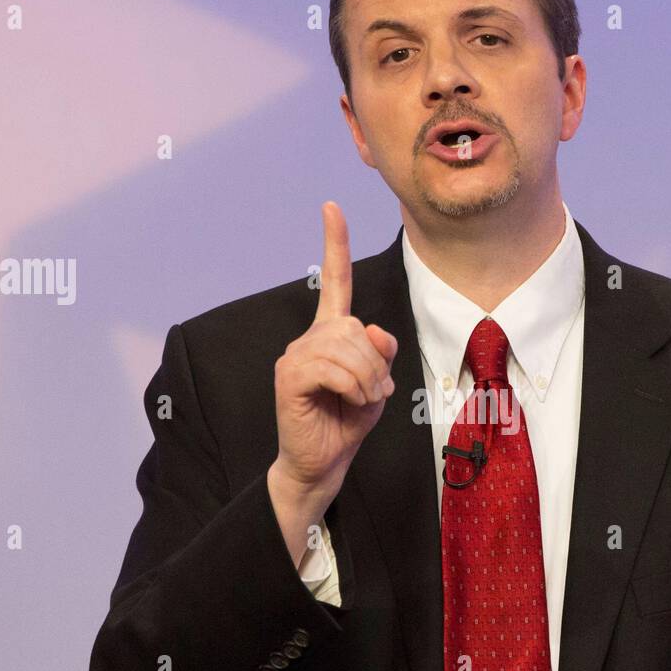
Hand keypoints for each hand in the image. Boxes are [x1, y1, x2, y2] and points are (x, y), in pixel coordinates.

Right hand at [271, 201, 397, 493]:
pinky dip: (352, 387)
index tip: (331, 207)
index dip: (334, 244)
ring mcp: (295, 355)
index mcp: (331, 333)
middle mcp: (310, 338)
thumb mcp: (379, 385)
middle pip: (355, 326)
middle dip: (376, 364)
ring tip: (362, 400)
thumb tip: (375, 331)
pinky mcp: (289, 377)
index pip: (334, 281)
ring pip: (347, 347)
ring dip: (367, 379)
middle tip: (375, 392)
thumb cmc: (347, 422)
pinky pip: (331, 368)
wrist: (322, 463)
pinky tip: (348, 401)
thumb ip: (382, 354)